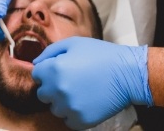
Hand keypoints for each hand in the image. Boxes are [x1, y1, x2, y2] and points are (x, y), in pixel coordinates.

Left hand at [31, 37, 151, 129]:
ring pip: (55, 109)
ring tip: (80, 92)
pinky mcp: (81, 120)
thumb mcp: (74, 43)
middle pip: (43, 94)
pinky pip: (68, 120)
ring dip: (63, 102)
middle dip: (53, 88)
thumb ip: (50, 52)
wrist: (127, 74)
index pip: (37, 75)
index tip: (62, 70)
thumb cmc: (101, 55)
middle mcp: (58, 90)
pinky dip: (74, 114)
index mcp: (54, 69)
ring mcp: (69, 107)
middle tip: (71, 82)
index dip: (48, 71)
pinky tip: (85, 102)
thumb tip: (36, 64)